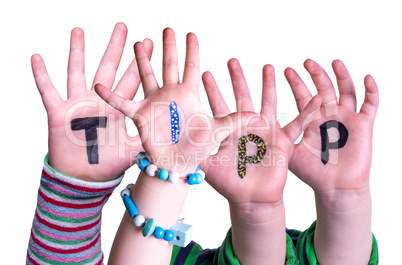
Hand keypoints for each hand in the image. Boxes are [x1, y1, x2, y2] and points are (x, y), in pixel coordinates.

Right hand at [32, 23, 152, 180]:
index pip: (132, 81)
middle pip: (108, 69)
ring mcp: (79, 104)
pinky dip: (42, 76)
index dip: (139, 62)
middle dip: (115, 48)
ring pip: (78, 72)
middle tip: (123, 27)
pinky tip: (37, 58)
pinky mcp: (59, 112)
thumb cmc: (108, 164)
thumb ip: (150, 140)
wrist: (83, 179)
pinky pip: (48, 91)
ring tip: (78, 30)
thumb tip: (177, 137)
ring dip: (78, 52)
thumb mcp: (133, 151)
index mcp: (119, 109)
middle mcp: (100, 102)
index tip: (148, 43)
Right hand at [95, 28, 231, 173]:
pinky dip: (111, 96)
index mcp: (189, 95)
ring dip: (142, 60)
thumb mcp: (218, 131)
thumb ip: (236, 121)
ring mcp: (153, 103)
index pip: (191, 66)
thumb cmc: (198, 148)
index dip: (191, 50)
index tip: (191, 33)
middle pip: (169, 64)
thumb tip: (260, 116)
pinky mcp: (139, 116)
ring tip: (138, 43)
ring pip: (146, 75)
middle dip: (168, 46)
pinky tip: (100, 87)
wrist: (178, 164)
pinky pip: (122, 104)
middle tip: (168, 28)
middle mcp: (170, 95)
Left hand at [202, 58, 320, 205]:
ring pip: (268, 102)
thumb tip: (174, 139)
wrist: (252, 198)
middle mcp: (247, 127)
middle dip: (238, 79)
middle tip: (232, 60)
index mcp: (230, 131)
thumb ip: (194, 150)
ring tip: (269, 67)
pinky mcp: (283, 140)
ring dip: (269, 85)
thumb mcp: (209, 165)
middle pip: (242, 97)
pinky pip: (298, 123)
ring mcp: (266, 131)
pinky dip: (308, 111)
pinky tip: (317, 96)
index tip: (205, 73)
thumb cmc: (230, 184)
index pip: (219, 105)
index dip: (212, 91)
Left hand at [285, 59, 378, 197]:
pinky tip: (367, 78)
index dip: (296, 83)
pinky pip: (370, 104)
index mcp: (311, 120)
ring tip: (334, 62)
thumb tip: (257, 126)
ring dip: (342, 76)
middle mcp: (329, 115)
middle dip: (315, 75)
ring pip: (346, 91)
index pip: (303, 96)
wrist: (335, 187)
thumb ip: (278, 137)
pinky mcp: (363, 125)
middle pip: (324, 88)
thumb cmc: (312, 172)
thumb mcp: (290, 151)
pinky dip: (371, 91)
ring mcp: (347, 118)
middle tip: (306, 62)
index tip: (286, 70)